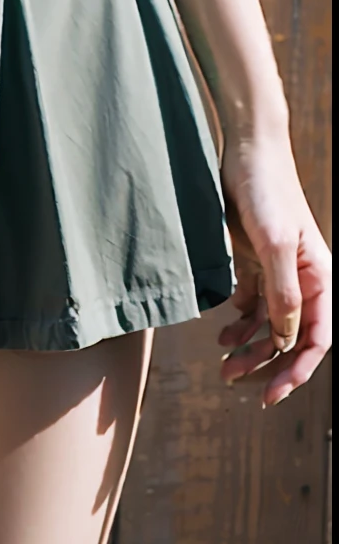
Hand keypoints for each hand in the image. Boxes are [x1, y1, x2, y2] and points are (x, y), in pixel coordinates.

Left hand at [218, 129, 331, 405]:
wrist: (246, 149)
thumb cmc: (267, 191)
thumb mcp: (275, 243)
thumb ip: (284, 293)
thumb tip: (287, 341)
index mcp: (320, 279)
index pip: (316, 339)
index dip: (297, 370)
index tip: (272, 394)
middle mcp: (304, 280)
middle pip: (292, 338)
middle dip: (267, 364)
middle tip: (234, 382)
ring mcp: (280, 271)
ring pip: (270, 325)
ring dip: (250, 348)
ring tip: (223, 365)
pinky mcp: (256, 261)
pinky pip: (253, 304)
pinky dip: (240, 324)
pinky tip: (222, 335)